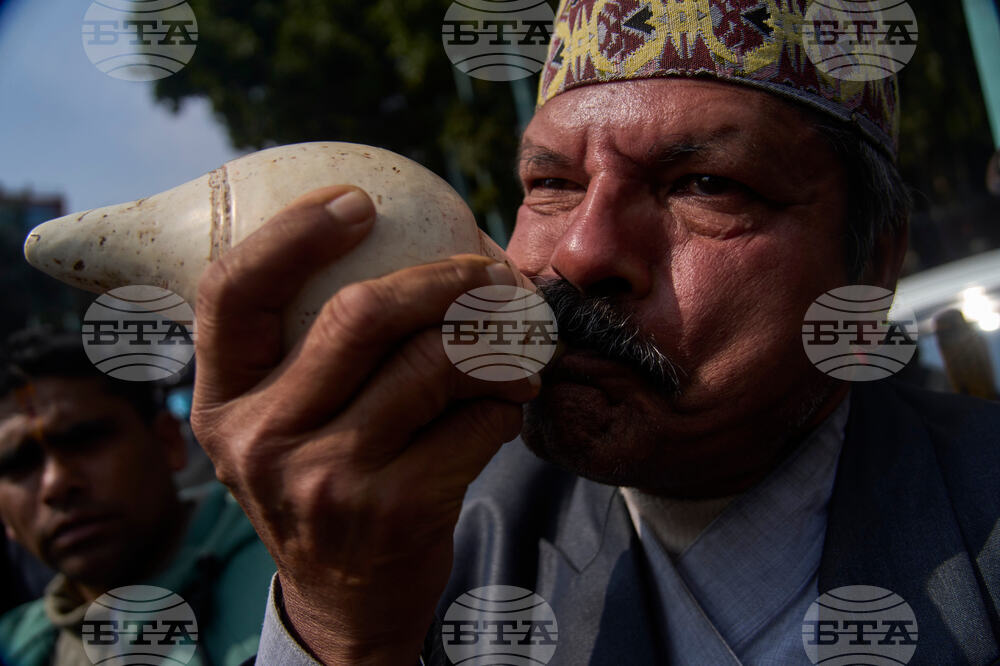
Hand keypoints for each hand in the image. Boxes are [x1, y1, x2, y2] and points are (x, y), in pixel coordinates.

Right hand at [190, 186, 537, 663]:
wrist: (347, 600)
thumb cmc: (323, 483)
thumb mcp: (283, 422)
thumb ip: (310, 351)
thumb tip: (410, 247)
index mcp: (222, 401)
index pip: (232, 294)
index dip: (293, 235)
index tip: (357, 202)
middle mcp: (262, 440)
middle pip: (358, 318)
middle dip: (440, 280)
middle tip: (485, 270)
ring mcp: (326, 479)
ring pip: (433, 366)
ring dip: (492, 340)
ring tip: (516, 337)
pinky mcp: (395, 511)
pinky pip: (475, 422)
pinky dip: (507, 398)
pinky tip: (510, 400)